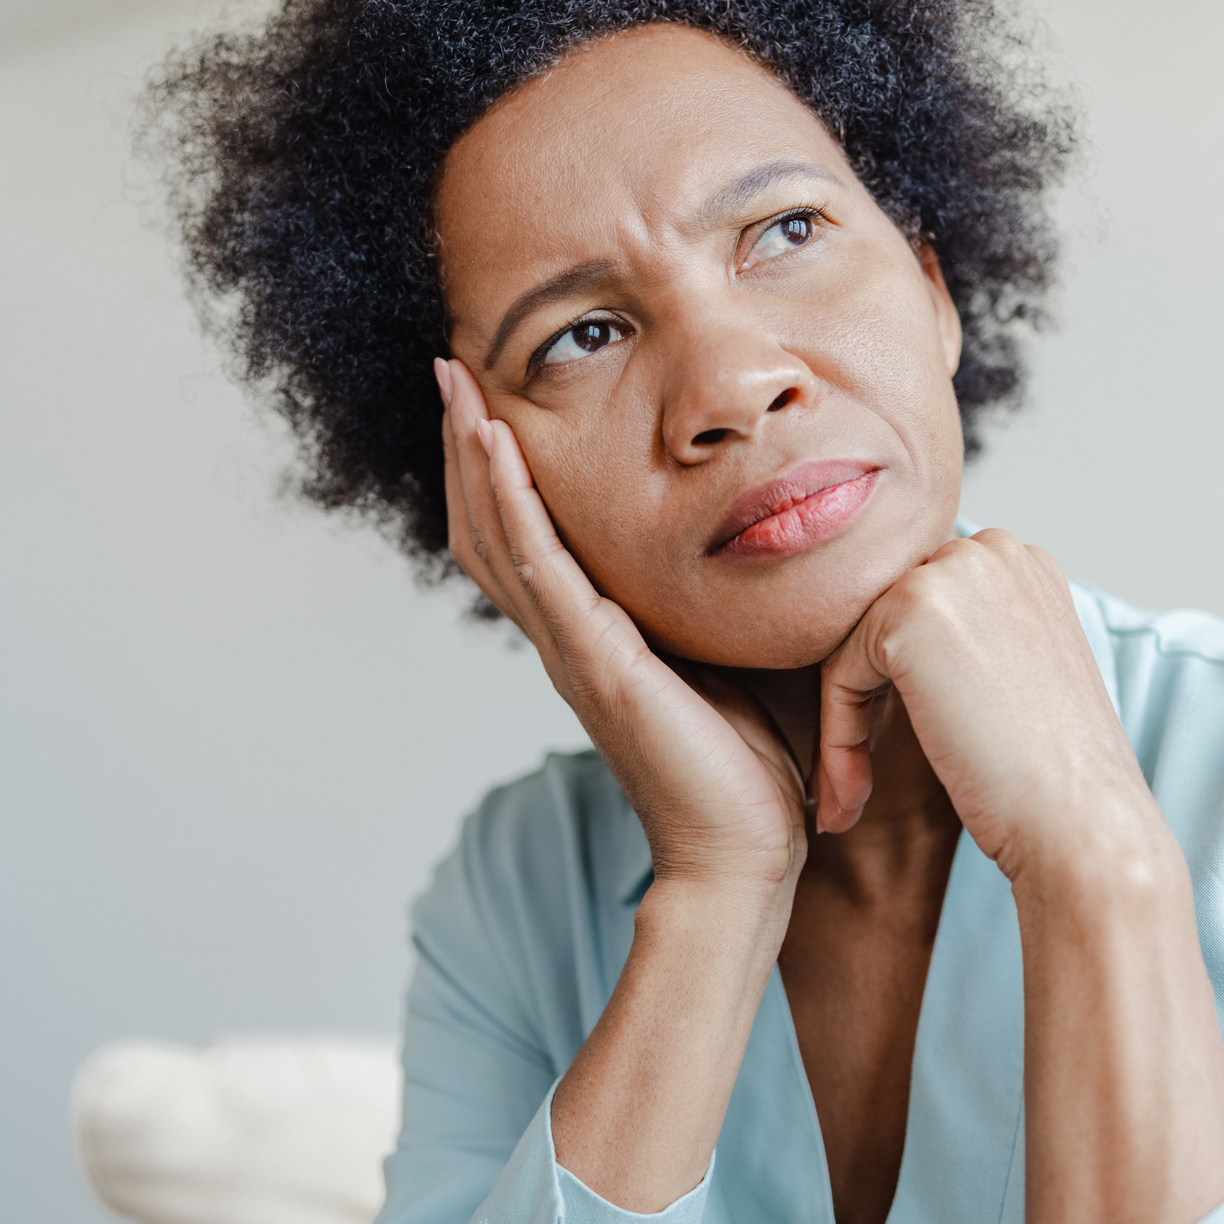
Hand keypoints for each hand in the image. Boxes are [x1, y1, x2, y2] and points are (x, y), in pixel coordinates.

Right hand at [437, 357, 806, 899]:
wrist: (747, 856)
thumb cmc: (753, 769)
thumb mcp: (738, 654)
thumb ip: (726, 600)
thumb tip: (771, 534)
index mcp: (595, 634)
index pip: (526, 534)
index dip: (500, 468)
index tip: (492, 396)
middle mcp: (567, 635)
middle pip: (491, 522)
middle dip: (469, 442)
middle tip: (452, 367)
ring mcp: (571, 646)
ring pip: (498, 531)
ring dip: (474, 452)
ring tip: (458, 382)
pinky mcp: (593, 658)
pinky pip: (537, 563)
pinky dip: (509, 498)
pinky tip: (496, 442)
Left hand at [811, 529, 1170, 895]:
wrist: (1080, 820)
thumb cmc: (1051, 774)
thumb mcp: (1016, 677)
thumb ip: (966, 641)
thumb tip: (894, 648)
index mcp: (1020, 562)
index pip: (918, 609)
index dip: (895, 686)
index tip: (890, 753)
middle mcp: (990, 550)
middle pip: (880, 621)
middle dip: (863, 700)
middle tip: (856, 782)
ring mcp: (951, 573)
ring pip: (853, 648)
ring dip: (844, 728)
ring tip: (850, 798)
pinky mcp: (908, 611)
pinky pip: (838, 674)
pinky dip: (837, 739)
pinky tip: (852, 796)